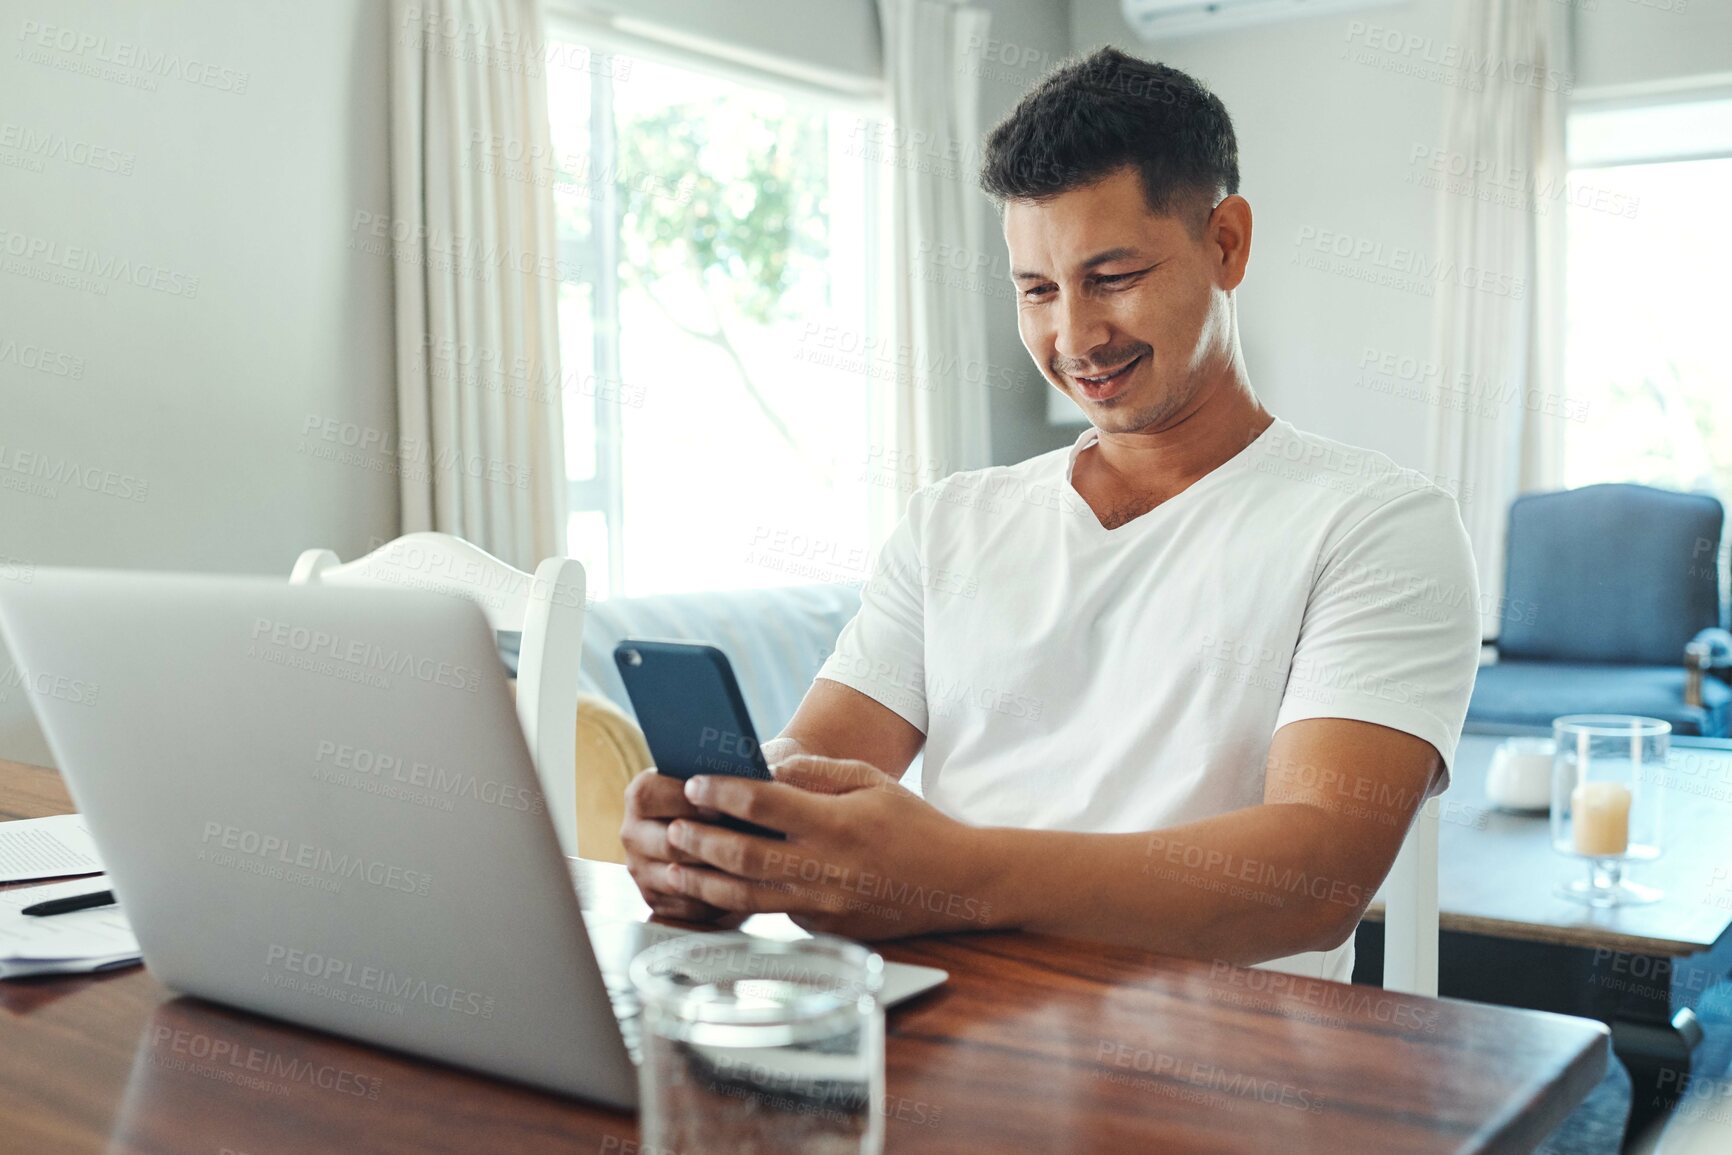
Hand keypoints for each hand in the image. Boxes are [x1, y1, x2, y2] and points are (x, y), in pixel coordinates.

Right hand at [619, 768, 745, 924]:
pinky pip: (684, 905)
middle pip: (666, 843)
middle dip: (707, 842)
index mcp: (641, 796)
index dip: (684, 801)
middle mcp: (634, 833)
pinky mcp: (656, 900)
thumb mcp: (716, 784)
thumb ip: (723, 778)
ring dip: (713, 873)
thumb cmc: (718, 803)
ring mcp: (641, 869)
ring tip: (748, 866)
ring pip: (676, 879)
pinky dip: (713, 899)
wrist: (714, 836)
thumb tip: (757, 774)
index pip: (648, 795)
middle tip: (743, 840)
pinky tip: (738, 887)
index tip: (719, 805)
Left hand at [660, 754, 1000, 939]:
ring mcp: (823, 905)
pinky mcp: (823, 928)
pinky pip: (772, 913)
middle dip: (700, 840)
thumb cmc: (911, 824)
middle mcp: (827, 869)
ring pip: (747, 896)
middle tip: (673, 827)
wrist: (956, 884)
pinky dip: (738, 901)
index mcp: (838, 824)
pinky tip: (712, 890)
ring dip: (703, 882)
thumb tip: (766, 768)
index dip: (723, 793)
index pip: (764, 804)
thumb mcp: (871, 782)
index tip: (696, 784)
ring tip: (673, 868)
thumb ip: (817, 773)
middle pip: (744, 856)